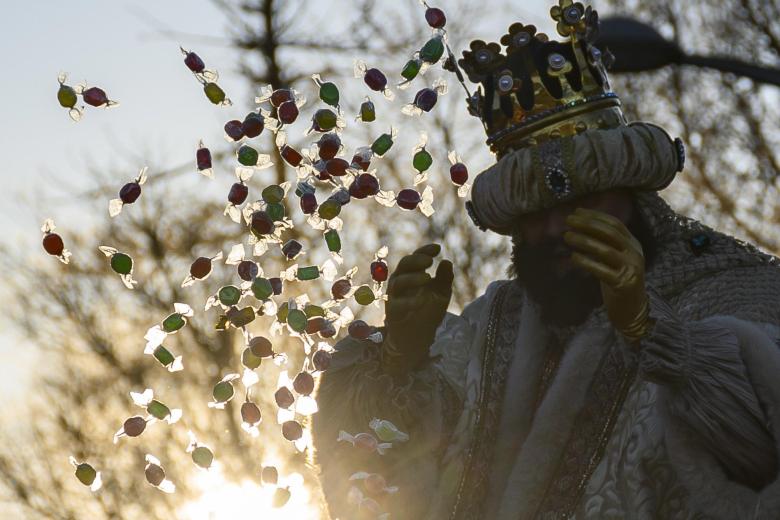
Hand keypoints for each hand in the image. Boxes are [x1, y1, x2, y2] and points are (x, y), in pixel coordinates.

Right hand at [382, 243, 453, 375]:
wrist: (419, 337)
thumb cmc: (428, 311)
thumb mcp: (441, 293)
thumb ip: (444, 278)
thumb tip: (446, 261)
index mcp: (412, 274)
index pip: (416, 257)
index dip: (424, 251)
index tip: (438, 248)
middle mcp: (400, 281)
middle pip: (404, 265)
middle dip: (416, 261)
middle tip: (429, 262)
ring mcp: (395, 296)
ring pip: (398, 282)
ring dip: (413, 279)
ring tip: (428, 278)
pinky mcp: (393, 313)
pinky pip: (398, 305)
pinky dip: (409, 302)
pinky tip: (422, 301)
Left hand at [563, 207, 650, 341]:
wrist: (634, 310)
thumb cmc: (619, 283)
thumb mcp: (614, 259)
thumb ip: (604, 244)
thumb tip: (580, 227)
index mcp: (633, 244)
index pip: (615, 224)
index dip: (595, 216)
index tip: (577, 211)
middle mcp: (634, 253)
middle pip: (610, 233)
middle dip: (588, 224)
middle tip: (568, 220)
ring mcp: (631, 269)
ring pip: (605, 250)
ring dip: (584, 241)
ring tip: (567, 236)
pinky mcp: (623, 284)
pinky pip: (602, 270)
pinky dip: (587, 262)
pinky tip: (573, 257)